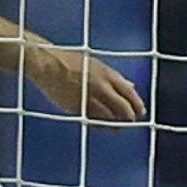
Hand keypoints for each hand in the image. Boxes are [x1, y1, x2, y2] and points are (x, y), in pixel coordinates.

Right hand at [30, 47, 145, 121]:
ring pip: (109, 118)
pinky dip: (99, 125)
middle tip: (129, 121)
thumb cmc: (68, 59)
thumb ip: (113, 77)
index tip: (140, 111)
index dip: (136, 104)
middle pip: (123, 108)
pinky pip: (93, 121)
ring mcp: (89, 98)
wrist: (46, 63)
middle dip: (129, 117)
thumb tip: (130, 85)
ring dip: (115, 124)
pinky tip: (100, 125)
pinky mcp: (77, 107)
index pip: (129, 92)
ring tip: (116, 126)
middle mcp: (100, 86)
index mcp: (106, 73)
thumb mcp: (94, 63)